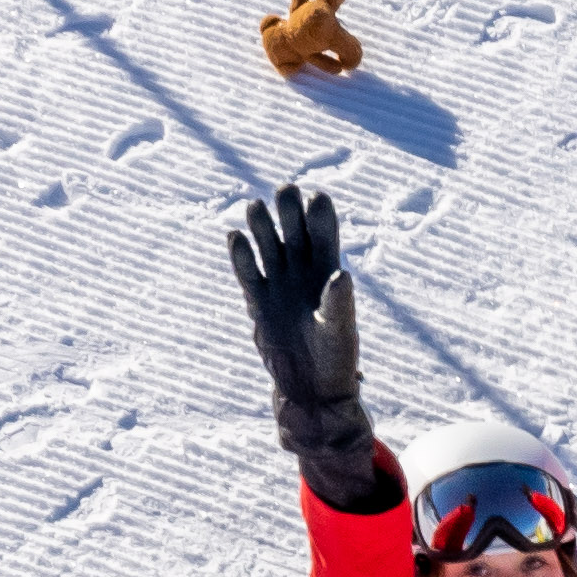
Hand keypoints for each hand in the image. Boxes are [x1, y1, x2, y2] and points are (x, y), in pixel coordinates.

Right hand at [228, 187, 358, 403]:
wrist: (309, 387)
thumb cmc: (334, 359)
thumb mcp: (340, 331)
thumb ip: (339, 303)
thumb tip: (342, 275)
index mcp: (329, 272)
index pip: (324, 234)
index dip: (320, 215)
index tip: (316, 197)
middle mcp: (302, 270)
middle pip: (294, 231)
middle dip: (289, 210)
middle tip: (286, 189)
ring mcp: (279, 282)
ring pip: (268, 244)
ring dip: (262, 225)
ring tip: (256, 206)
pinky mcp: (258, 298)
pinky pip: (247, 271)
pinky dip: (240, 255)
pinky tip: (234, 236)